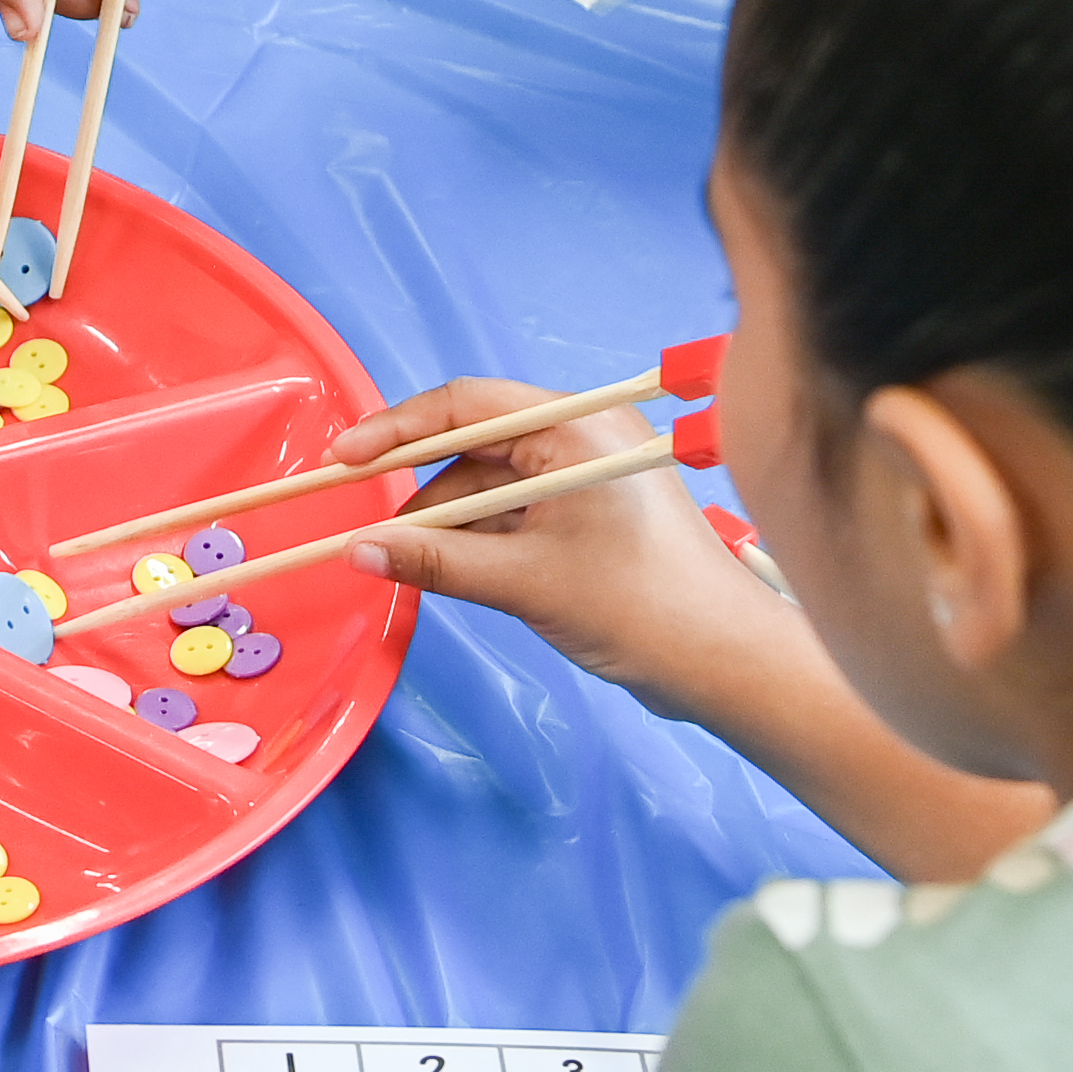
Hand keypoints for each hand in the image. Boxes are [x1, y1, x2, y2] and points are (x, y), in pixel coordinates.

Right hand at [331, 379, 792, 722]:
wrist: (729, 666)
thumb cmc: (640, 609)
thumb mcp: (525, 581)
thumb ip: (435, 560)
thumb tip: (356, 550)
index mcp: (577, 427)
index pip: (467, 404)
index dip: (396, 430)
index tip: (343, 460)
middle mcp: (583, 437)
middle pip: (475, 444)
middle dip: (418, 484)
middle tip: (363, 520)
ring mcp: (589, 478)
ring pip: (493, 485)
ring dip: (446, 519)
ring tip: (399, 558)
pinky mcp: (593, 518)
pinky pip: (517, 512)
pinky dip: (478, 537)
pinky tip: (443, 567)